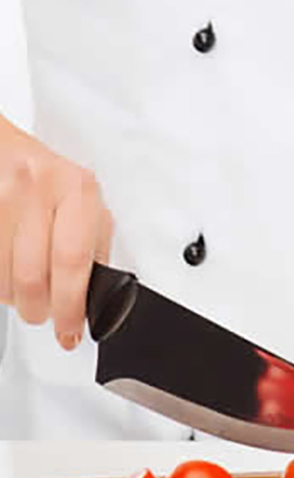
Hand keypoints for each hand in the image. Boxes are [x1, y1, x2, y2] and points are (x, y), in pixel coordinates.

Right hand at [0, 116, 113, 349]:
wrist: (2, 147)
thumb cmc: (49, 178)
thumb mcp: (85, 205)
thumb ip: (94, 247)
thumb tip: (99, 299)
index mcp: (76, 190)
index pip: (73, 261)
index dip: (70, 305)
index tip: (70, 331)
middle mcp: (37, 186)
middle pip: (32, 274)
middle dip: (38, 309)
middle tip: (42, 316)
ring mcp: (0, 192)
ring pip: (3, 275)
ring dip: (13, 298)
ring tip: (23, 293)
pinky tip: (7, 275)